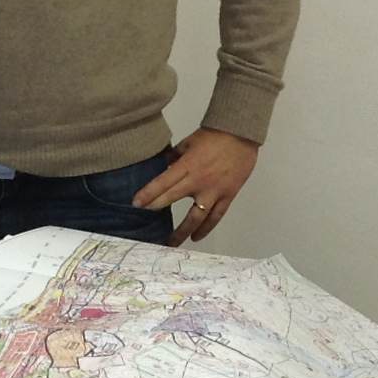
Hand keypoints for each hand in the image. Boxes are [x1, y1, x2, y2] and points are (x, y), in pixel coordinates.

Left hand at [133, 128, 259, 242]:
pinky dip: (206, 228)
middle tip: (146, 221)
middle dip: (156, 208)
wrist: (241, 134)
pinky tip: (196, 237)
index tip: (136, 204)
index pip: (162, 183)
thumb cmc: (214, 136)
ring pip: (196, 216)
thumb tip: (163, 166)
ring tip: (171, 242)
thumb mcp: (188, 142)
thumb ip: (174, 156)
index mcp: (187, 165)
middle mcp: (199, 181)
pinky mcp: (228, 196)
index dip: (148, 194)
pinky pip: (216, 216)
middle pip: (173, 199)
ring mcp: (214, 191)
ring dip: (182, 231)